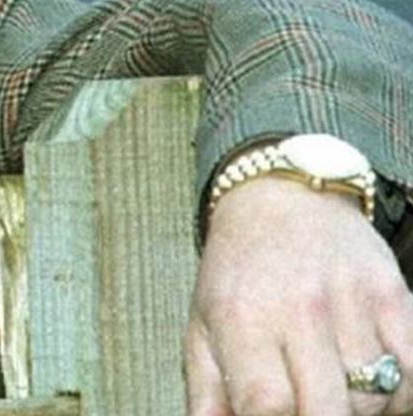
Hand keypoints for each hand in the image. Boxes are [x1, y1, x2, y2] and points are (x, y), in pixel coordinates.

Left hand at [186, 176, 412, 414]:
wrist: (280, 200)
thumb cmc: (237, 273)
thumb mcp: (202, 326)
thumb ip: (206, 393)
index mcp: (242, 318)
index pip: (265, 404)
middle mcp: (298, 307)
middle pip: (327, 409)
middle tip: (306, 410)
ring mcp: (351, 299)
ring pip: (375, 396)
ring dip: (360, 410)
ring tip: (334, 393)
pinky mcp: (393, 293)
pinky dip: (401, 392)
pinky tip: (376, 386)